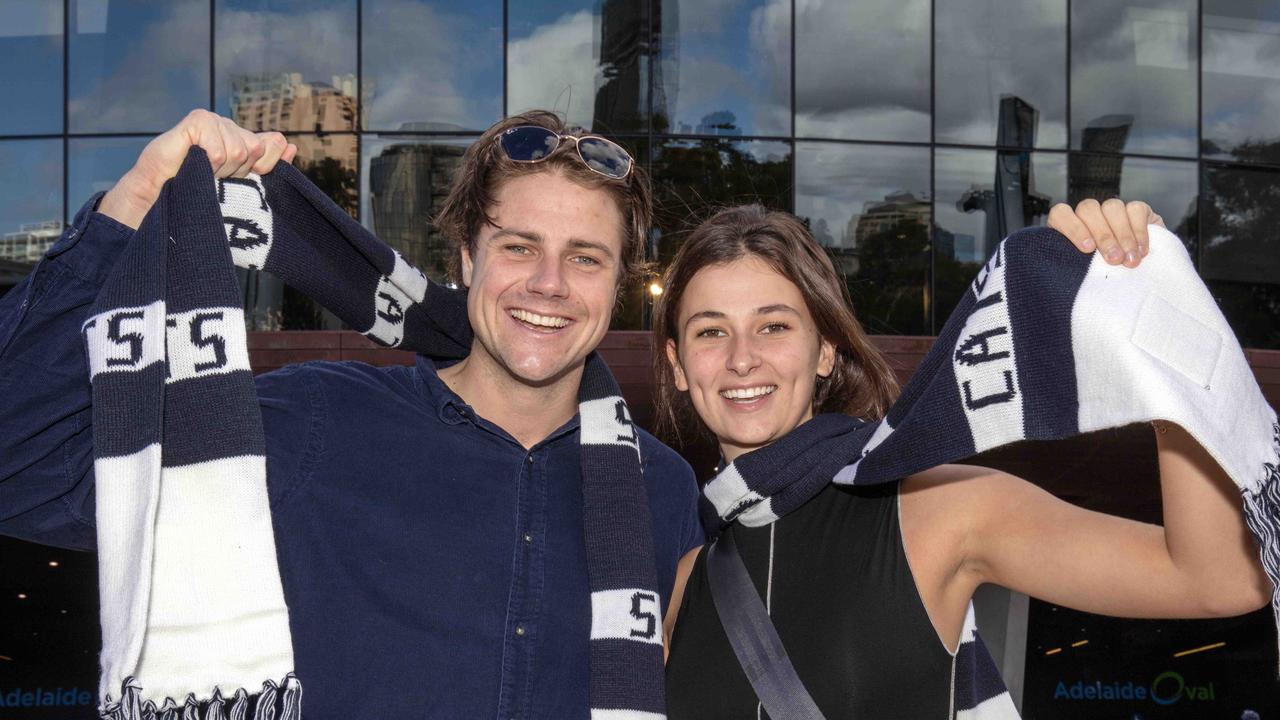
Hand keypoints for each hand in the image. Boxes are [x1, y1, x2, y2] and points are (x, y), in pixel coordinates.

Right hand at [99, 109, 297, 228]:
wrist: (162, 202)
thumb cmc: (201, 198)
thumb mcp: (241, 188)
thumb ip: (267, 167)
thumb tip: (290, 145)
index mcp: (246, 142)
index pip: (274, 143)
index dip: (264, 167)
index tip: (242, 180)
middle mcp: (232, 129)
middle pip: (256, 149)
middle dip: (238, 173)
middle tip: (215, 179)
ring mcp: (215, 122)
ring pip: (240, 149)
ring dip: (221, 169)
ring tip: (203, 173)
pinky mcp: (198, 121)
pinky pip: (219, 144)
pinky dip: (209, 161)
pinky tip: (195, 163)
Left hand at [1046, 198, 1164, 267]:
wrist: (1134, 280)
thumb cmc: (1100, 277)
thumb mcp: (1084, 274)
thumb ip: (1077, 267)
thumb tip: (1075, 275)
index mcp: (1067, 226)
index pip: (1061, 214)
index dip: (1073, 228)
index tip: (1087, 249)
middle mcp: (1088, 214)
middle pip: (1088, 209)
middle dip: (1103, 236)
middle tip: (1114, 259)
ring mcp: (1112, 209)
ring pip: (1112, 207)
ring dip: (1123, 235)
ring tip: (1130, 259)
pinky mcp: (1137, 209)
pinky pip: (1136, 209)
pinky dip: (1139, 231)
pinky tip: (1141, 250)